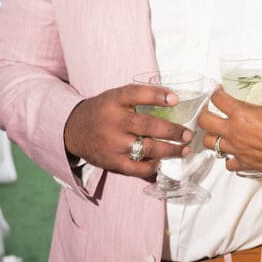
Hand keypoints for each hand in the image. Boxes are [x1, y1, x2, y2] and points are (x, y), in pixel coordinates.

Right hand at [63, 83, 193, 176]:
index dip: (157, 95)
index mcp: (114, 101)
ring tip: (184, 150)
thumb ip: (139, 97)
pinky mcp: (111, 162)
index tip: (176, 99)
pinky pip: (136, 168)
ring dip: (170, 150)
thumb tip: (173, 100)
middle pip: (148, 125)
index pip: (136, 94)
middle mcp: (114, 121)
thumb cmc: (102, 111)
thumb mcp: (115, 97)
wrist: (72, 129)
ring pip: (147, 148)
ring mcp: (113, 143)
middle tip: (188, 134)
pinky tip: (161, 162)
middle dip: (172, 130)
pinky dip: (151, 166)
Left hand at [198, 88, 261, 178]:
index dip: (215, 93)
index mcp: (241, 113)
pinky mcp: (242, 163)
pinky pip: (227, 163)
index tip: (218, 92)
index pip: (217, 99)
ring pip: (209, 143)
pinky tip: (234, 153)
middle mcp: (233, 131)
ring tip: (218, 133)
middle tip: (209, 111)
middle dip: (203, 114)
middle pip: (203, 121)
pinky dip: (228, 158)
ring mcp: (235, 149)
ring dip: (212, 137)